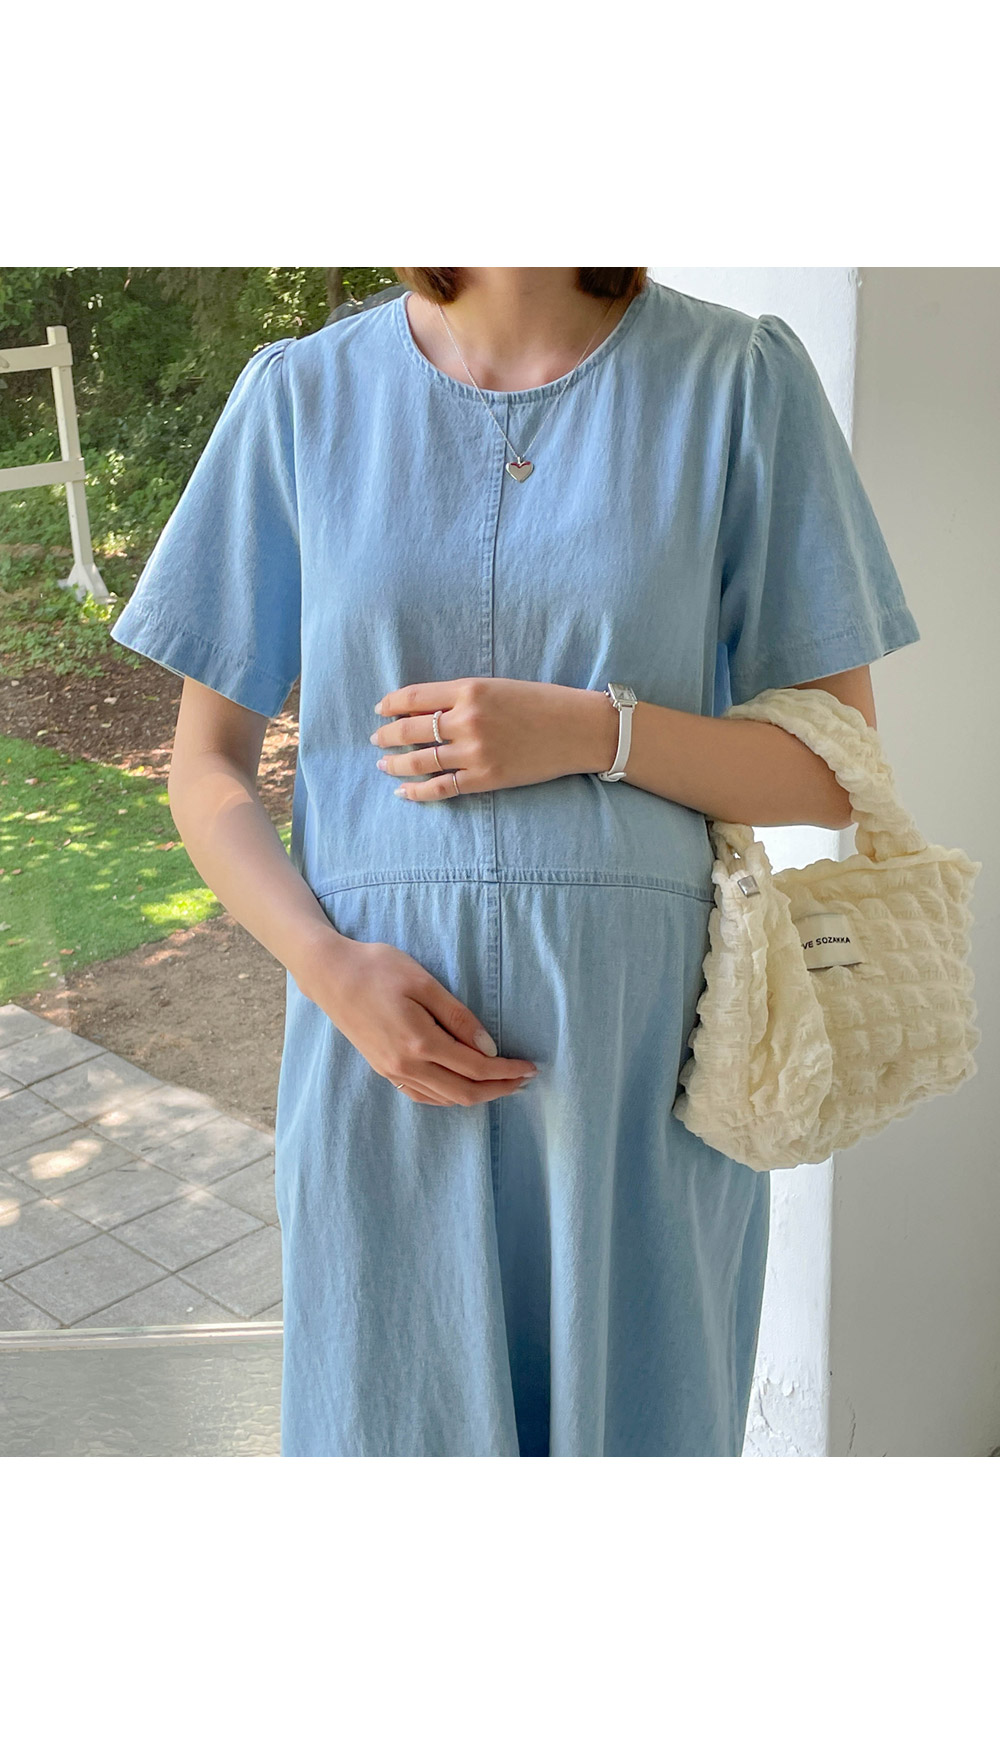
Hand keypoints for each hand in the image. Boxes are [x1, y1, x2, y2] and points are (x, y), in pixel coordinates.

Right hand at [311, 934, 538, 1105]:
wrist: (329, 974)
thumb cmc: (377, 968)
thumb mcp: (423, 983)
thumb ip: (458, 1017)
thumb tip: (488, 1049)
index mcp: (419, 1042)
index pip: (475, 1068)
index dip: (507, 1072)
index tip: (530, 1068)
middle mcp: (405, 1065)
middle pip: (463, 1092)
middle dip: (499, 1089)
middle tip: (524, 1080)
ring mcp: (392, 1072)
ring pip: (443, 1099)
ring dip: (476, 1095)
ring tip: (501, 1084)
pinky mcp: (383, 1070)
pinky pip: (423, 1096)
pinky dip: (448, 1097)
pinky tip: (461, 1087)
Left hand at [370, 677, 617, 800]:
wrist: (579, 729)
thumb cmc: (541, 703)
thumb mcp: (497, 687)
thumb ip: (460, 696)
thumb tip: (421, 710)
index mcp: (469, 689)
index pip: (414, 697)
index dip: (391, 704)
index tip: (380, 709)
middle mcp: (468, 720)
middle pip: (410, 729)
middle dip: (388, 735)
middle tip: (377, 739)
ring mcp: (475, 751)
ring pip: (420, 760)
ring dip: (396, 764)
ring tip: (384, 765)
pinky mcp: (486, 778)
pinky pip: (441, 787)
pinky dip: (418, 791)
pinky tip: (403, 792)